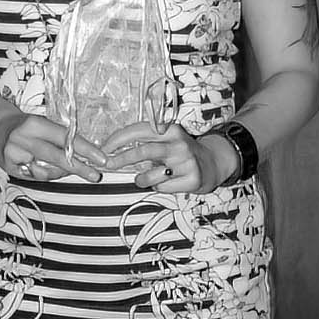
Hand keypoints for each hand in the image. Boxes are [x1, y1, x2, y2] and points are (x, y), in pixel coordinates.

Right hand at [0, 113, 106, 182]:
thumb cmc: (26, 126)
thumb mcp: (43, 124)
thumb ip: (61, 137)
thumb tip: (86, 155)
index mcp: (34, 124)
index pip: (65, 138)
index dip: (85, 149)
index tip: (101, 159)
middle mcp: (23, 138)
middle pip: (56, 156)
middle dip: (79, 167)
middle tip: (95, 175)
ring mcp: (14, 154)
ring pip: (46, 171)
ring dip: (61, 173)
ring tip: (66, 169)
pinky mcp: (9, 167)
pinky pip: (34, 177)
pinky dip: (45, 175)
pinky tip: (46, 169)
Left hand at [101, 121, 233, 191]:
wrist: (214, 163)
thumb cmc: (181, 152)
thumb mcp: (167, 140)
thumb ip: (146, 142)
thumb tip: (113, 152)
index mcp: (170, 130)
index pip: (139, 131)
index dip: (118, 139)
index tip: (104, 148)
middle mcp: (179, 144)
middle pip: (143, 151)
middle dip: (121, 159)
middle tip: (108, 165)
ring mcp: (186, 162)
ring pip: (151, 175)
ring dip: (141, 179)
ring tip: (143, 179)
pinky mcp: (192, 179)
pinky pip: (163, 187)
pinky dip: (158, 187)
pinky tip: (165, 183)